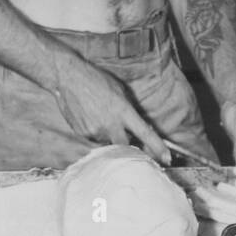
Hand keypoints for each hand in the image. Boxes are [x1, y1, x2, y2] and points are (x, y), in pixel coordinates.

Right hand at [54, 55, 169, 163]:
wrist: (69, 78)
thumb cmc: (96, 80)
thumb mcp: (120, 90)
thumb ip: (129, 110)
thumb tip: (138, 126)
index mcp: (123, 110)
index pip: (145, 133)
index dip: (157, 147)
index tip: (166, 158)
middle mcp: (110, 124)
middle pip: (126, 148)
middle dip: (129, 147)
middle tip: (130, 141)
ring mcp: (95, 131)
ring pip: (108, 144)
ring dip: (111, 137)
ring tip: (103, 118)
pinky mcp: (82, 134)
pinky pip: (94, 140)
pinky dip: (97, 134)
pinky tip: (91, 118)